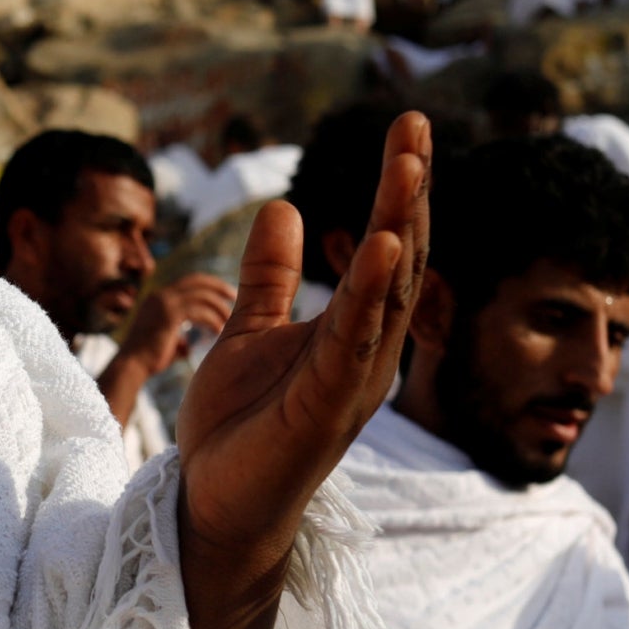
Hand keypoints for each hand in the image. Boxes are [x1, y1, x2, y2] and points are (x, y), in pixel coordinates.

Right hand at [118, 273, 236, 378]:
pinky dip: (212, 319)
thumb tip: (187, 346)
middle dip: (218, 287)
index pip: (188, 282)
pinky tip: (218, 331)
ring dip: (218, 307)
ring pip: (201, 295)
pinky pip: (199, 310)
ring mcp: (164, 303)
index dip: (209, 285)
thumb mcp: (163, 343)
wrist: (131, 366)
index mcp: (157, 298)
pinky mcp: (170, 314)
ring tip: (228, 321)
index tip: (224, 296)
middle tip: (234, 297)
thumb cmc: (146, 360)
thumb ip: (176, 339)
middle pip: (197, 281)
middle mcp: (160, 295)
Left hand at [177, 112, 430, 566]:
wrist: (214, 503)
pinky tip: (383, 244)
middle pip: (402, 258)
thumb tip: (282, 206)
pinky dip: (371, 292)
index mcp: (354, 332)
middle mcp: (369, 351)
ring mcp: (354, 380)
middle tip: (414, 125)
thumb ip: (268, 277)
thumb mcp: (248, 332)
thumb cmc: (239, 427)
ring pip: (388, 292)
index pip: (389, 248)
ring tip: (409, 165)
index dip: (398, 189)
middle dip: (408, 191)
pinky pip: (355, 340)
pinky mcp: (328, 406)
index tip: (406, 129)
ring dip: (400, 226)